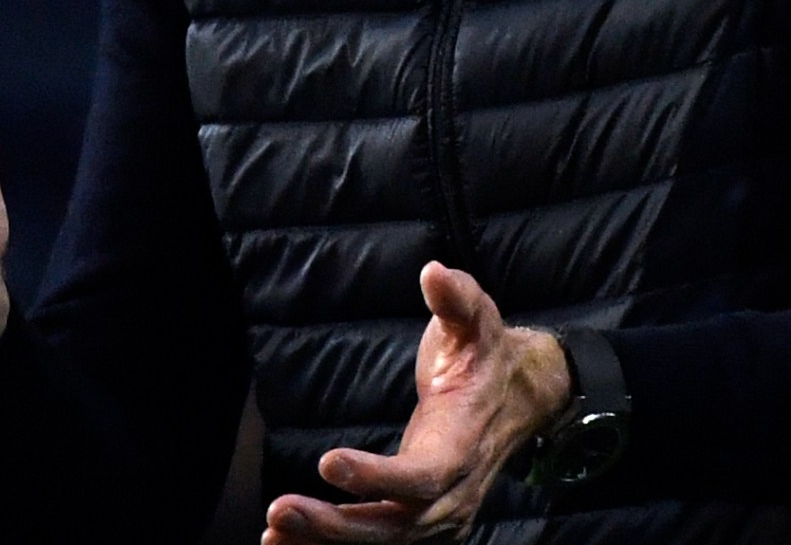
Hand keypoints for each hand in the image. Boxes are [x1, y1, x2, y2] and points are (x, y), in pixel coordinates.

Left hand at [264, 262, 569, 542]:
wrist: (517, 398)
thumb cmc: (486, 355)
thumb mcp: (478, 319)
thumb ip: (457, 298)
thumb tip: (433, 273)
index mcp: (464, 445)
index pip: (424, 476)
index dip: (378, 477)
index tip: (328, 462)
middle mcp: (454, 494)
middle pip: (395, 525)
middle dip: (335, 526)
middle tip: (280, 511)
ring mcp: (439, 517)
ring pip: (381, 543)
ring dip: (324, 542)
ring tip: (272, 534)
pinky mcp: (421, 525)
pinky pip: (376, 544)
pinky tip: (285, 541)